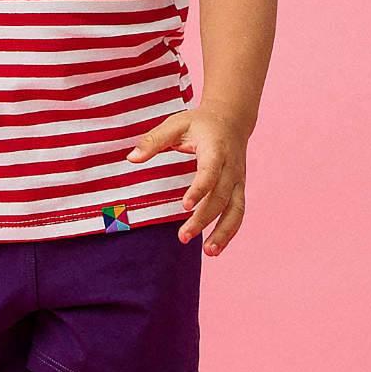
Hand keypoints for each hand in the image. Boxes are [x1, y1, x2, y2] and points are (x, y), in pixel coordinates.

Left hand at [130, 109, 247, 254]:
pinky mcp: (239, 189)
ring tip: (209, 252)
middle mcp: (232, 167)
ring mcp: (239, 180)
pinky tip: (215, 248)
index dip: (200, 189)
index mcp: (216, 149)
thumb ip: (153, 140)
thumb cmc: (199, 123)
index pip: (211, 172)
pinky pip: (238, 213)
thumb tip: (131, 159)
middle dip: (204, 218)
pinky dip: (230, 231)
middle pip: (222, 196)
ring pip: (237, 209)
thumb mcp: (175, 123)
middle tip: (184, 236)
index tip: (185, 206)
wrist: (232, 119)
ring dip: (224, 232)